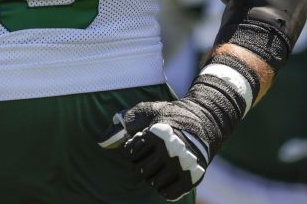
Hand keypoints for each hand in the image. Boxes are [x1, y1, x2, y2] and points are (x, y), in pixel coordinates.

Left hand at [98, 100, 214, 201]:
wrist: (205, 121)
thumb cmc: (170, 116)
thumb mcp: (146, 112)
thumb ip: (123, 124)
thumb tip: (101, 142)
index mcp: (157, 134)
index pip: (129, 153)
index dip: (132, 149)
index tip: (142, 143)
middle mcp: (171, 151)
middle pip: (139, 171)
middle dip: (140, 164)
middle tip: (150, 157)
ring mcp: (182, 166)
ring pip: (153, 183)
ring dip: (152, 176)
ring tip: (159, 165)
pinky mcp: (193, 177)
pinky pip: (168, 193)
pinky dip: (164, 188)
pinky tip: (167, 176)